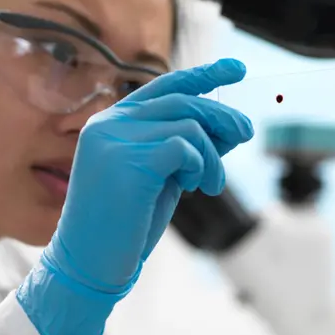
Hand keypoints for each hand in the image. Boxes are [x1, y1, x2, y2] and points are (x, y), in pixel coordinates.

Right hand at [16, 59, 253, 334]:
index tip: (238, 69)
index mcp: (111, 123)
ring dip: (212, 156)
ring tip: (209, 184)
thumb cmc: (125, 225)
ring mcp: (113, 141)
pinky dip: (199, 164)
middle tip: (245, 134)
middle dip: (222, 117)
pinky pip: (183, 146)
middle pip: (183, 101)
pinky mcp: (126, 163)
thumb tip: (232, 125)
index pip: (164, 86)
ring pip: (188, 125)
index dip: (204, 74)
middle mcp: (108, 124)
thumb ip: (186, 149)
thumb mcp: (161, 177)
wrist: (89, 265)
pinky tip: (195, 187)